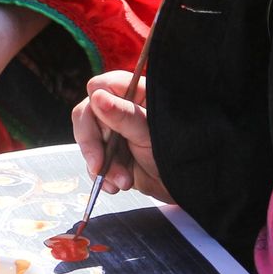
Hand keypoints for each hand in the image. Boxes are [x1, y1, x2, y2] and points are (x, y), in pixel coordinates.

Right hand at [73, 68, 169, 200]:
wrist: (186, 186)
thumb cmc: (177, 153)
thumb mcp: (151, 135)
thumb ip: (124, 116)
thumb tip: (98, 98)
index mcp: (133, 94)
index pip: (99, 88)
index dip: (96, 107)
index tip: (102, 131)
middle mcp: (119, 110)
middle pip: (86, 117)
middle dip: (93, 145)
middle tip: (99, 166)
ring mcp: (113, 134)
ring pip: (88, 143)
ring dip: (101, 166)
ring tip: (123, 182)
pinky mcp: (111, 156)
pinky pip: (92, 163)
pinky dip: (101, 177)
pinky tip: (115, 186)